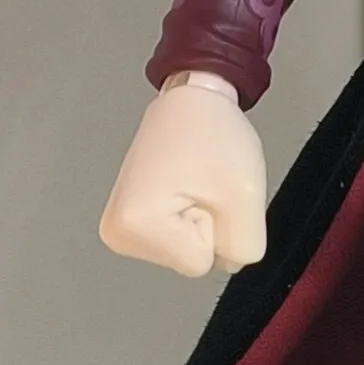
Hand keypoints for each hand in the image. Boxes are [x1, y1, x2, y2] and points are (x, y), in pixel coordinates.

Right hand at [99, 73, 268, 275]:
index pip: (202, 262)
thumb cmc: (214, 135)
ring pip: (184, 254)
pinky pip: (174, 244)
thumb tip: (229, 264)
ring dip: (198, 222)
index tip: (205, 188)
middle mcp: (117, 232)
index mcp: (137, 223)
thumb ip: (244, 247)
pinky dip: (186, 220)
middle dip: (207, 226)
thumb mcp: (246, 197)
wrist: (190, 100)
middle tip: (200, 184)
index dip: (216, 225)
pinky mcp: (124, 224)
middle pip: (190, 262)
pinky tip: (180, 188)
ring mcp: (117, 230)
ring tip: (191, 182)